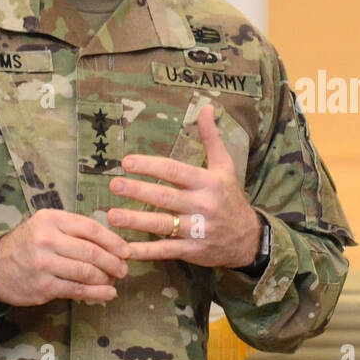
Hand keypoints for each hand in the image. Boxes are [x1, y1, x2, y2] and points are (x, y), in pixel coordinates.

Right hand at [0, 208, 130, 305]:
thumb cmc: (29, 244)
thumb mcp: (47, 226)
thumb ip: (76, 230)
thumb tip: (113, 243)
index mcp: (51, 219)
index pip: (91, 228)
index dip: (113, 241)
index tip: (126, 250)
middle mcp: (47, 239)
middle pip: (92, 252)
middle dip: (114, 262)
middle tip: (124, 269)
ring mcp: (44, 263)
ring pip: (87, 272)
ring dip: (107, 278)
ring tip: (115, 280)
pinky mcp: (43, 286)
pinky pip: (78, 290)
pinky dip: (97, 293)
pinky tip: (108, 293)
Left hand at [107, 103, 261, 267]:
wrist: (248, 238)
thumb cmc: (229, 197)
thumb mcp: (225, 167)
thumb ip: (211, 138)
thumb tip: (207, 107)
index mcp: (208, 182)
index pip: (175, 171)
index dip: (151, 166)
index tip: (127, 162)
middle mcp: (203, 205)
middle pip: (165, 197)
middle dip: (138, 191)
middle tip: (114, 184)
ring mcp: (198, 230)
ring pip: (162, 225)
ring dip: (136, 221)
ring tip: (112, 216)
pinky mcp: (193, 251)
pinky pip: (165, 251)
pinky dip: (145, 251)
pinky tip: (124, 249)